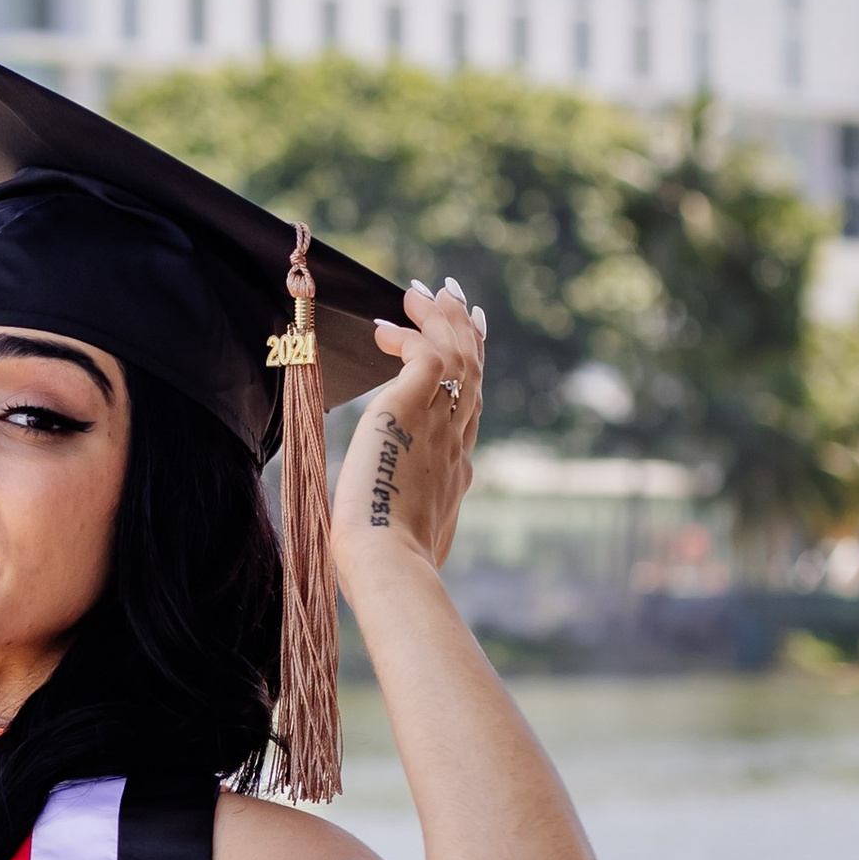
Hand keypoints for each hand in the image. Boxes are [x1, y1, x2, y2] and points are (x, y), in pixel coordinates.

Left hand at [333, 278, 486, 589]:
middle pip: (472, 371)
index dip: (472, 371)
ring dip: (439, 319)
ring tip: (420, 293)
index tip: (472, 341)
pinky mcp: (407, 410)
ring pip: (454, 354)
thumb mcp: (417, 539)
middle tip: (453, 298)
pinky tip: (385, 328)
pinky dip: (407, 336)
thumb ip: (418, 523)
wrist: (390, 564)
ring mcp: (438, 424)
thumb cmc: (390, 566)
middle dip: (463, 329)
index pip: (471, 406)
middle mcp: (456, 441)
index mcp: (457, 470)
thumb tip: (415, 538)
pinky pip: (422, 356)